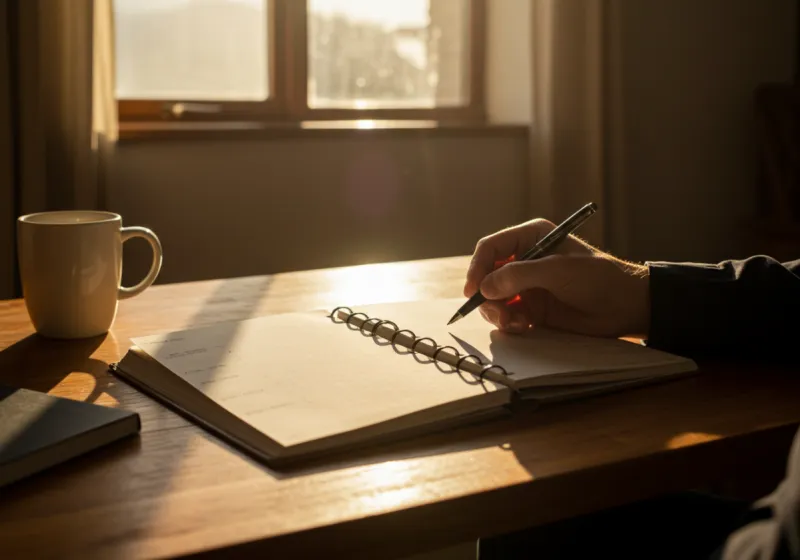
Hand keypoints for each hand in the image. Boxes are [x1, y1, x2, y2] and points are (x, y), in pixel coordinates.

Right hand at [464, 219, 649, 338]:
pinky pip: (507, 315)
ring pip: (493, 298)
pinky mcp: (532, 309)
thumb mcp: (558, 271)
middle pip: (487, 275)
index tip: (473, 289)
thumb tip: (484, 288)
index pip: (491, 248)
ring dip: (497, 312)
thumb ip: (519, 275)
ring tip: (513, 322)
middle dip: (486, 295)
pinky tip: (523, 327)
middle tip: (497, 312)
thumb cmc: (598, 278)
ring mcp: (527, 286)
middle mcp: (525, 259)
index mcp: (531, 238)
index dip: (478, 267)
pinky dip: (509, 323)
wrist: (626, 307)